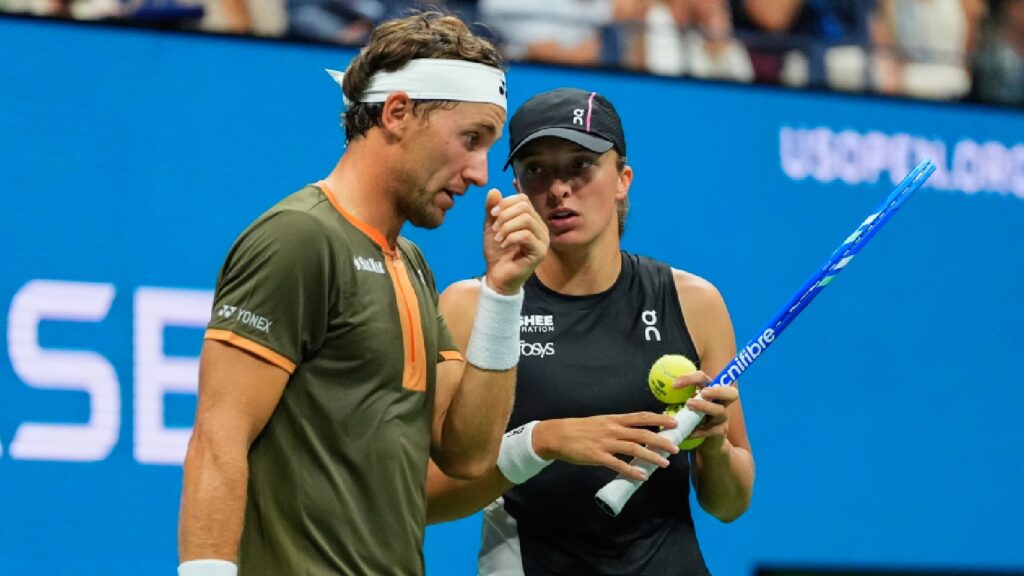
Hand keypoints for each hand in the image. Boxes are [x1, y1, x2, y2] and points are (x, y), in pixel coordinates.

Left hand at [483, 190, 547, 294]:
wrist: (497, 276)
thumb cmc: (497, 252)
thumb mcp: (491, 226)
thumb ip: (492, 209)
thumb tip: (494, 190)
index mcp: (531, 219)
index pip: (523, 199)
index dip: (506, 203)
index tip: (492, 214)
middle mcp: (540, 228)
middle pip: (525, 207)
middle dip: (505, 215)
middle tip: (494, 228)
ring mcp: (543, 240)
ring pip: (526, 220)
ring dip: (507, 227)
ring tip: (498, 238)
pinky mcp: (540, 252)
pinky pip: (526, 235)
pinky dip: (510, 238)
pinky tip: (503, 245)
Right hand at [532, 413, 679, 480]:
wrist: (557, 435)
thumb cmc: (579, 429)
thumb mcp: (600, 422)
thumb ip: (617, 427)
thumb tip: (636, 434)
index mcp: (614, 419)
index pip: (641, 417)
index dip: (659, 419)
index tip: (674, 422)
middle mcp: (612, 429)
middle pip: (642, 433)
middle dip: (661, 440)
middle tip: (676, 447)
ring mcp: (605, 443)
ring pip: (634, 448)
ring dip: (651, 456)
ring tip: (664, 463)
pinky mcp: (597, 456)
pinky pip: (618, 464)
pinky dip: (631, 471)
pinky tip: (642, 476)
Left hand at [679, 376, 739, 449]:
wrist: (708, 443)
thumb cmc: (696, 419)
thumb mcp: (689, 406)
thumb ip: (680, 397)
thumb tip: (659, 389)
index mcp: (712, 392)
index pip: (704, 378)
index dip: (690, 378)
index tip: (673, 385)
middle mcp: (721, 403)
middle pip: (731, 393)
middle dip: (717, 390)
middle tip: (702, 392)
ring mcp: (722, 418)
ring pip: (719, 410)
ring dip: (704, 406)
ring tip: (689, 405)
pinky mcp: (720, 432)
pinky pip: (709, 430)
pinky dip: (696, 431)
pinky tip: (686, 433)